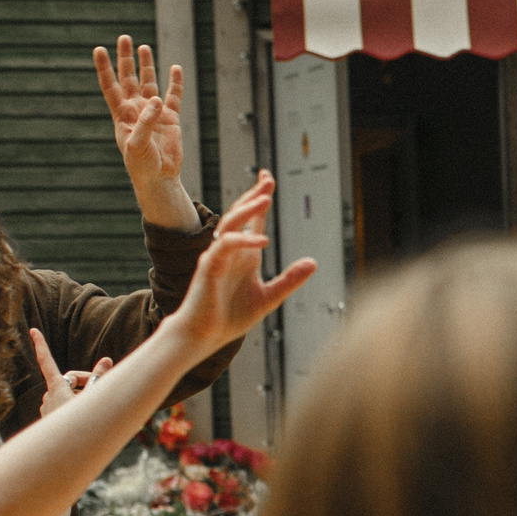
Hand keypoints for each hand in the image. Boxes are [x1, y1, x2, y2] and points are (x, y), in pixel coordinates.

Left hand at [30, 327, 111, 421]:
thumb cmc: (79, 429)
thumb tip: (107, 360)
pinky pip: (63, 405)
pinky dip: (74, 405)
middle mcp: (48, 396)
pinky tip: (83, 417)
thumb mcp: (94, 400)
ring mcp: (48, 408)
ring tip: (94, 407)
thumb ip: (100, 378)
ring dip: (81, 395)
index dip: (41, 344)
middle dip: (85, 380)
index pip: (47, 362)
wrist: (64, 457)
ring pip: (67, 393)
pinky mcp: (50, 419)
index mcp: (57, 389)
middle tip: (102, 385)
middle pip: (68, 378)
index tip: (33, 330)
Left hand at [96, 36, 185, 195]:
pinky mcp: (170, 118)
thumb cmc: (141, 164)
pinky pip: (174, 96)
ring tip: (143, 47)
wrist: (159, 178)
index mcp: (122, 114)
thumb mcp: (137, 144)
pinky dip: (175, 83)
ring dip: (146, 65)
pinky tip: (175, 69)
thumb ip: (146, 122)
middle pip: (128, 78)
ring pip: (149, 82)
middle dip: (126, 59)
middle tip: (124, 38)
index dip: (104, 68)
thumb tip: (156, 99)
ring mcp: (153, 112)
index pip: (110, 86)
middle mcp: (136, 109)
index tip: (99, 49)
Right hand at [163, 173, 315, 351]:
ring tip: (265, 199)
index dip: (259, 198)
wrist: (203, 336)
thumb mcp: (269, 297)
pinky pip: (224, 246)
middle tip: (267, 179)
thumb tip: (313, 262)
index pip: (252, 220)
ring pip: (230, 224)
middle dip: (253, 195)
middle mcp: (230, 251)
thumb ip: (290, 279)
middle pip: (240, 214)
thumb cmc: (230, 317)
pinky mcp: (209, 268)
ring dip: (247, 211)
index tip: (268, 180)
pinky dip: (242, 241)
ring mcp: (218, 257)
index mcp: (245, 255)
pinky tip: (262, 241)